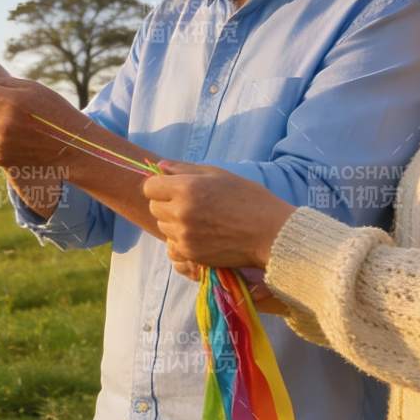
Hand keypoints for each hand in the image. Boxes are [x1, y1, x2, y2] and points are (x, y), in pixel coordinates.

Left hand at [0, 75, 90, 170]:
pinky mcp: (0, 158)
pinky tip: (11, 136)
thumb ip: (4, 83)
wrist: (72, 148)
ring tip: (7, 122)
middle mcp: (3, 124)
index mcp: (11, 102)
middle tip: (1, 107)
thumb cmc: (55, 113)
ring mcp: (1, 144)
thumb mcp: (34, 89)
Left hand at [141, 160, 295, 271]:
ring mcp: (184, 235)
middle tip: (191, 204)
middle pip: (154, 207)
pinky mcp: (190, 253)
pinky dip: (183, 240)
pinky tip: (203, 235)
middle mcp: (180, 212)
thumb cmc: (248, 198)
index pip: (150, 187)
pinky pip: (173, 244)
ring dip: (174, 223)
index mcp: (186, 188)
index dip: (160, 186)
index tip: (174, 188)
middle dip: (167, 204)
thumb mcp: (218, 174)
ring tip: (200, 220)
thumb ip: (185, 169)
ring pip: (163, 226)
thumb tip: (160, 166)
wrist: (270, 233)